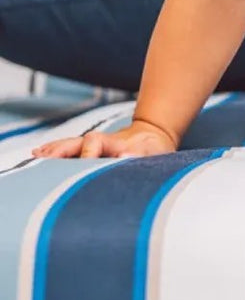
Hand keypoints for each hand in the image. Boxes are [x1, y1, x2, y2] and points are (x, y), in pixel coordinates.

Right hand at [30, 118, 177, 158]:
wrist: (153, 136)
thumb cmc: (154, 148)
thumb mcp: (154, 151)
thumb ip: (140, 154)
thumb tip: (124, 156)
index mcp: (114, 143)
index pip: (94, 143)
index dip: (86, 153)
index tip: (82, 163)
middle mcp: (99, 143)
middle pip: (75, 143)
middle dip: (59, 150)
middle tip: (40, 157)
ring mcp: (93, 147)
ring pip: (69, 146)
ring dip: (53, 151)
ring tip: (34, 157)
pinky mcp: (89, 152)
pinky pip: (68, 150)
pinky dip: (54, 152)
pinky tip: (38, 155)